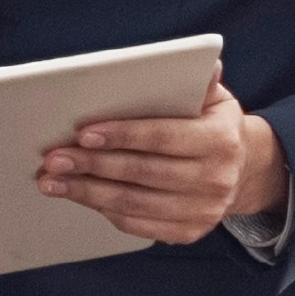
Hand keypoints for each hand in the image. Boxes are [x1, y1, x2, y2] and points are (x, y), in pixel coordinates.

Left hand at [33, 97, 285, 246]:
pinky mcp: (188, 233)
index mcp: (221, 141)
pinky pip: (137, 224)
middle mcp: (215, 180)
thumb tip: (201, 62)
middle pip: (141, 172)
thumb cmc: (214, 125)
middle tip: (54, 158)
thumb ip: (201, 81)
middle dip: (92, 165)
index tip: (83, 134)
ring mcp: (202, 212)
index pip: (163, 137)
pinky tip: (79, 196)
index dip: (122, 136)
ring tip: (52, 181)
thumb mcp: (215, 99)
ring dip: (87, 192)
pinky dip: (103, 210)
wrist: (242, 171)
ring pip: (133, 203)